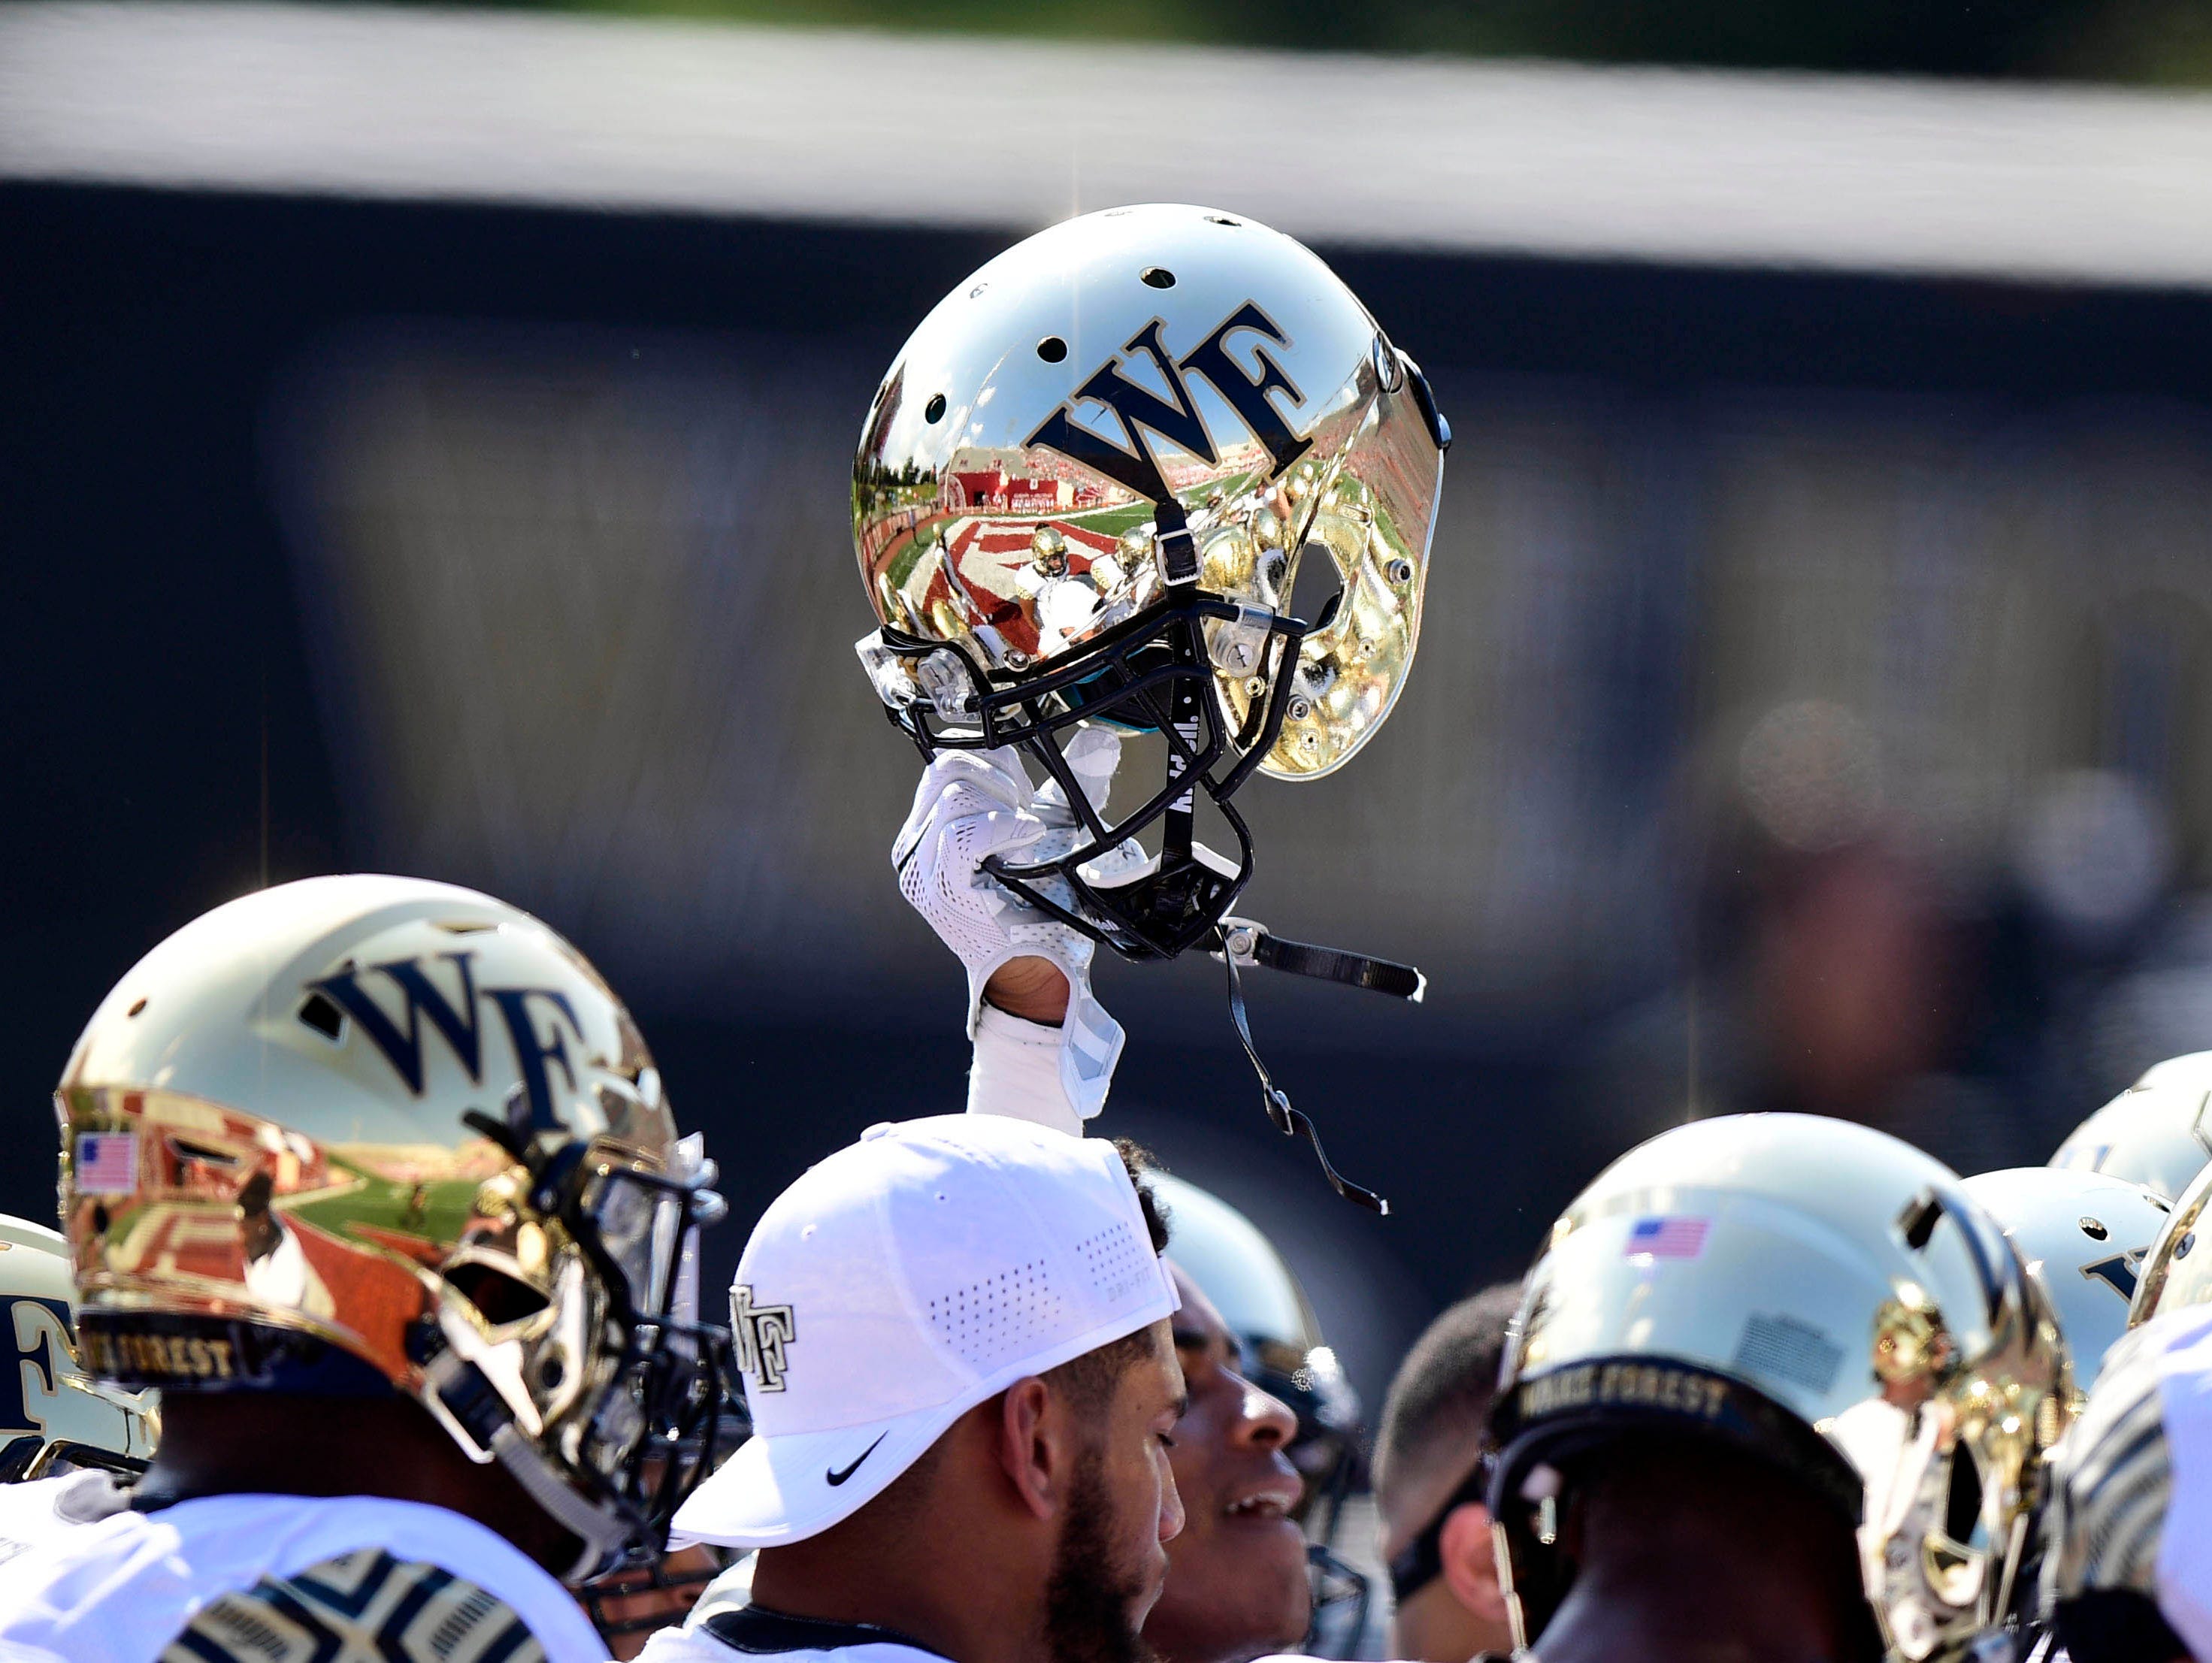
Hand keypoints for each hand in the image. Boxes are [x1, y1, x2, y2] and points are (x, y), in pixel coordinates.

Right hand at [892, 734, 1125, 1122]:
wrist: (1039, 973)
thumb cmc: (1045, 908)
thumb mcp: (1057, 835)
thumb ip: (1073, 785)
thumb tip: (1104, 738)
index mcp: (934, 827)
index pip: (948, 763)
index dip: (994, 764)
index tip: (1026, 793)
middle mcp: (916, 845)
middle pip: (950, 771)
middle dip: (999, 782)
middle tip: (1028, 819)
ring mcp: (920, 868)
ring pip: (955, 796)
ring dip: (1002, 807)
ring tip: (1026, 841)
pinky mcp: (936, 888)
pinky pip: (961, 834)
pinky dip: (1000, 828)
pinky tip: (1027, 838)